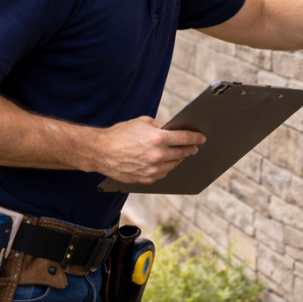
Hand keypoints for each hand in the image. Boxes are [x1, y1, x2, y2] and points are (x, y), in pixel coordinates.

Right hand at [89, 116, 204, 183]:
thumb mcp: (142, 122)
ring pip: (174, 165)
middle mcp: (158, 155)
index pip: (185, 138)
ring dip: (178, 159)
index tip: (201, 138)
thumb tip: (173, 129)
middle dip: (189, 149)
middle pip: (182, 153)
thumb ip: (160, 127)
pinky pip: (163, 173)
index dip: (195, 138)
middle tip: (193, 146)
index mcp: (158, 139)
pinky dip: (165, 167)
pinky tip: (164, 162)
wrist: (101, 151)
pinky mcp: (146, 179)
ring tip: (179, 154)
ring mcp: (152, 169)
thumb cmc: (119, 134)